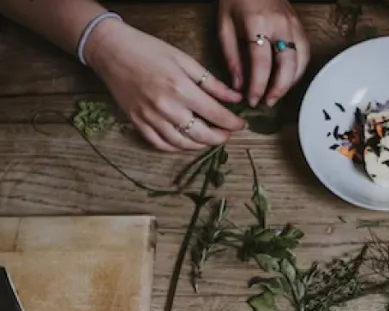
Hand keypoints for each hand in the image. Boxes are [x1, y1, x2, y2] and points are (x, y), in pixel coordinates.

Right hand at [86, 21, 245, 151]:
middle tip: (228, 133)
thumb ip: (212, 83)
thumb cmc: (149, 50)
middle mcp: (166, 108)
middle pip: (202, 135)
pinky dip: (177, 147)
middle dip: (220, 137)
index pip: (216, 115)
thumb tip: (236, 98)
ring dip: (201, 145)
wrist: (111, 50)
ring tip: (210, 138)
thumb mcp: (185, 60)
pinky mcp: (137, 123)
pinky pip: (160, 144)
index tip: (242, 124)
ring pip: (182, 144)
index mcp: (181, 89)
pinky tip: (186, 142)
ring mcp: (150, 118)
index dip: (233, 123)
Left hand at [218, 0, 309, 106]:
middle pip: (287, 65)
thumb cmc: (236, 1)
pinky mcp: (301, 28)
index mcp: (257, 23)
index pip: (261, 63)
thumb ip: (232, 57)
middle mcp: (280, 26)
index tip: (252, 100)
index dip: (258, 86)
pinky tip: (287, 80)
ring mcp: (294, 26)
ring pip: (300, 62)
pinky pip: (304, 55)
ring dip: (290, 83)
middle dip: (278, 89)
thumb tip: (238, 86)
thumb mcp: (224, 26)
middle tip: (267, 103)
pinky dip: (297, 71)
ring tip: (276, 95)